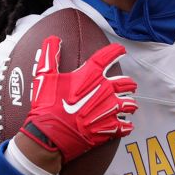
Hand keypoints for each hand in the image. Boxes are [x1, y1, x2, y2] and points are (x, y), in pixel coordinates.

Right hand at [19, 36, 136, 161]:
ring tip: (130, 105)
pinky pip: (125, 126)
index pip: (108, 57)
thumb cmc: (48, 106)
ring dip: (130, 104)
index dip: (116, 51)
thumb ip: (50, 56)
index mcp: (90, 76)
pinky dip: (126, 126)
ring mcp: (109, 110)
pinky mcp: (109, 128)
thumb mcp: (44, 77)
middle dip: (128, 83)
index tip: (121, 50)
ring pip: (129, 104)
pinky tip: (126, 126)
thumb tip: (52, 39)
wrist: (52, 135)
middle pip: (125, 82)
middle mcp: (105, 90)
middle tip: (130, 84)